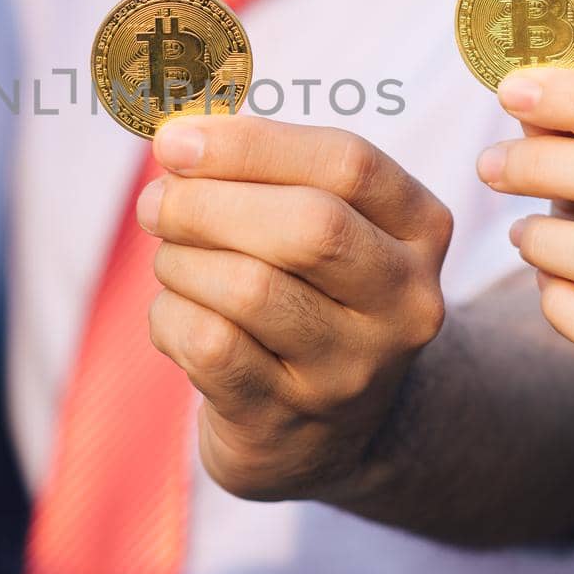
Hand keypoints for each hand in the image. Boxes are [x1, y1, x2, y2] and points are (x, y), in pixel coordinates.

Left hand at [138, 116, 450, 502]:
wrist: (320, 433)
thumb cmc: (302, 292)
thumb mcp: (316, 224)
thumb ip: (261, 170)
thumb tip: (176, 140)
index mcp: (420, 229)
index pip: (348, 164)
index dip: (251, 145)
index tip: (176, 141)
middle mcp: (404, 302)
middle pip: (308, 227)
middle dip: (207, 203)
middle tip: (153, 203)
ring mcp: (352, 370)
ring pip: (249, 288)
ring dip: (182, 262)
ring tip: (173, 262)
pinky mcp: (288, 420)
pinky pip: (210, 346)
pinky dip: (170, 317)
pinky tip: (176, 314)